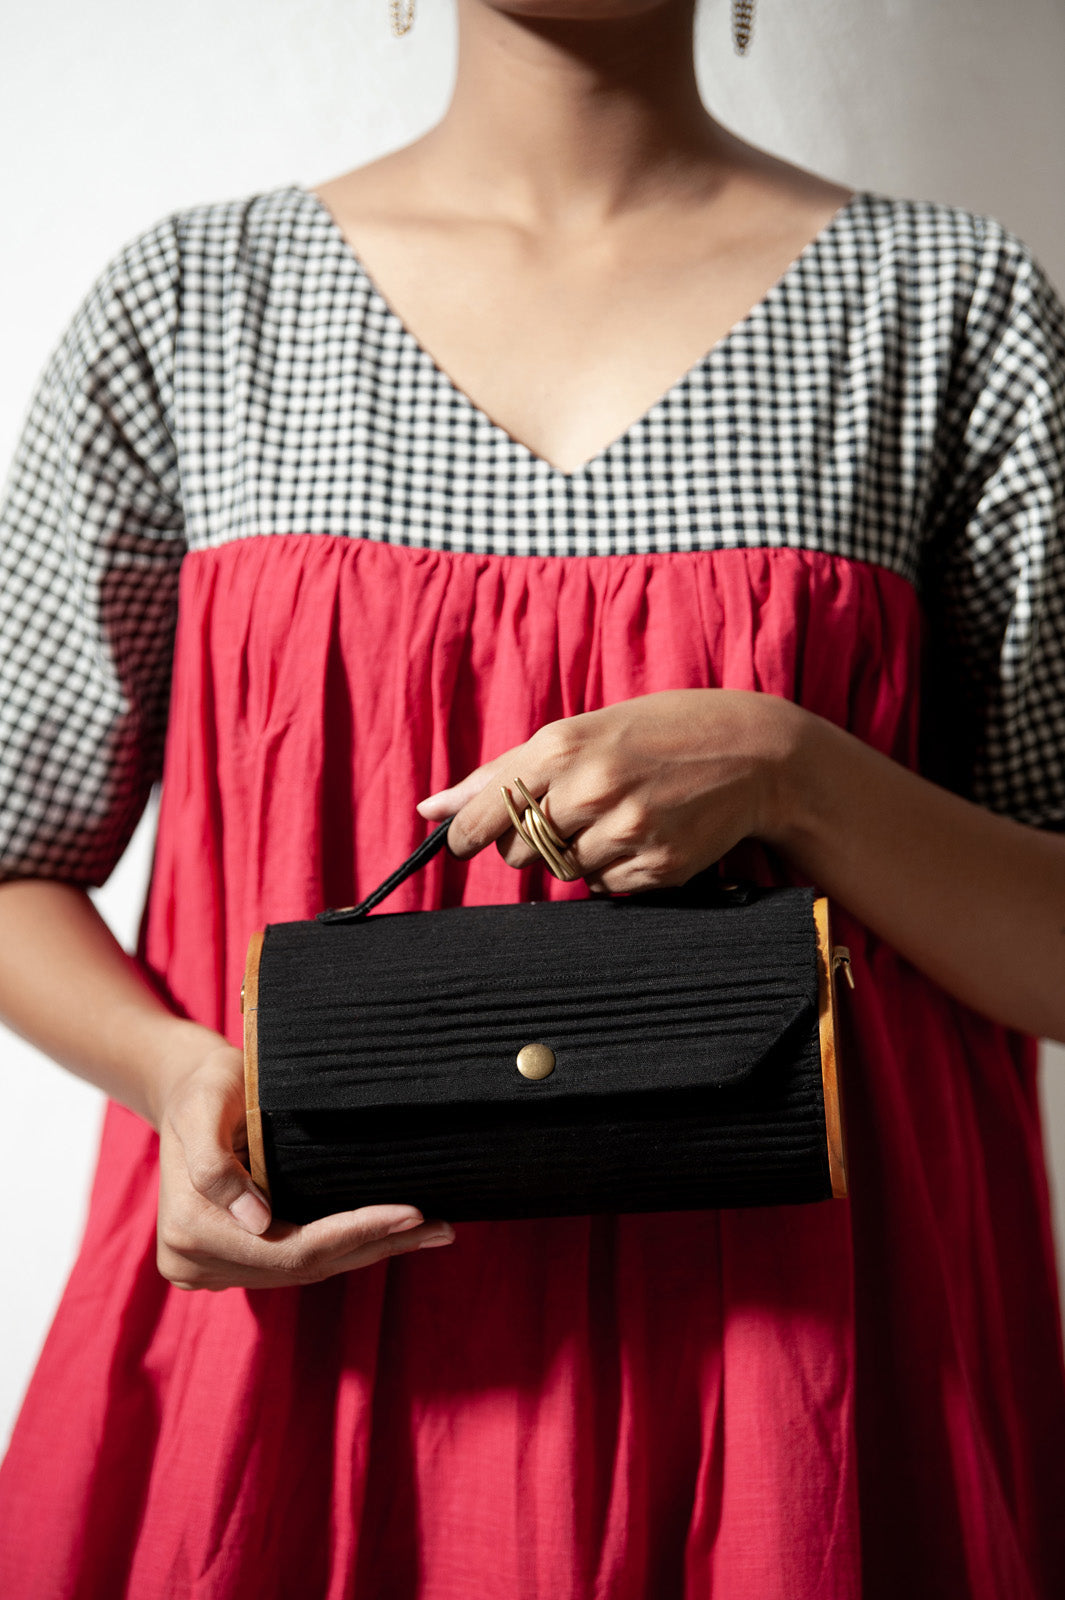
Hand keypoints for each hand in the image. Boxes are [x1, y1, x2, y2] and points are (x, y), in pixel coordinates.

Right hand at [153, 1036, 454, 1289]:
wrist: (184, 1092)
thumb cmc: (203, 1088)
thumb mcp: (204, 1106)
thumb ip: (215, 1166)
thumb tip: (257, 1221)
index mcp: (190, 1230)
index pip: (290, 1248)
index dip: (354, 1232)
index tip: (410, 1213)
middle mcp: (195, 1262)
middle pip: (304, 1267)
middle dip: (376, 1245)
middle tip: (440, 1228)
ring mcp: (212, 1269)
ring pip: (306, 1272)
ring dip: (369, 1251)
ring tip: (429, 1232)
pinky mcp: (232, 1263)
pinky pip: (297, 1263)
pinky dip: (345, 1249)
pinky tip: (387, 1236)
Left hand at [416, 689, 800, 894]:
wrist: (751, 752)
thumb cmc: (654, 734)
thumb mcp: (578, 733)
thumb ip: (502, 773)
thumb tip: (430, 809)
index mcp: (561, 747)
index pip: (486, 814)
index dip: (468, 836)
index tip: (462, 843)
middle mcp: (589, 789)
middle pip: (519, 854)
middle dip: (535, 842)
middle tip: (576, 812)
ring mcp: (625, 831)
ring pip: (564, 874)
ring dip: (581, 856)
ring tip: (622, 816)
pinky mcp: (657, 868)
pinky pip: (607, 889)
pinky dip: (616, 871)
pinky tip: (646, 835)